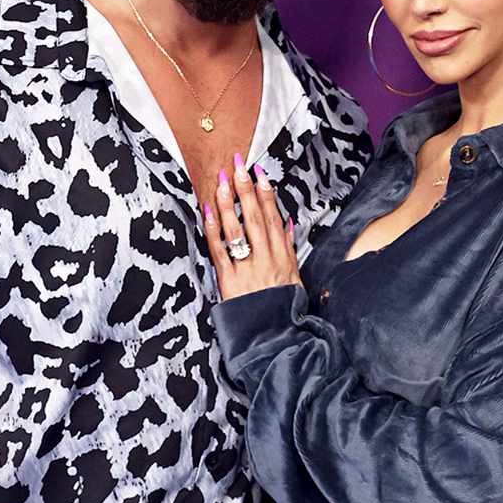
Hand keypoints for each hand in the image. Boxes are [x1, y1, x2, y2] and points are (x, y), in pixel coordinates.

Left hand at [203, 152, 301, 300]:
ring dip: (230, 204)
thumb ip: (288, 247)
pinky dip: (214, 230)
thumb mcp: (294, 276)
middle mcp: (266, 258)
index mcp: (282, 256)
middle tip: (240, 165)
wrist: (274, 336)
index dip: (267, 194)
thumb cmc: (283, 306)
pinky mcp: (229, 280)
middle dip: (247, 189)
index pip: (274, 218)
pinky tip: (209, 211)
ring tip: (224, 181)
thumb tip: (286, 223)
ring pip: (238, 230)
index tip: (261, 173)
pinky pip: (219, 251)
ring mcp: (247, 268)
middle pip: (256, 218)